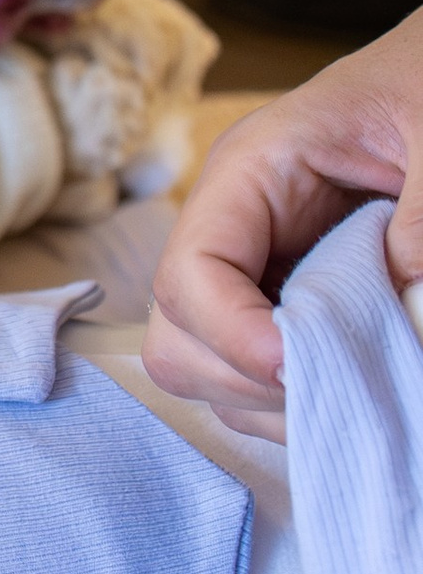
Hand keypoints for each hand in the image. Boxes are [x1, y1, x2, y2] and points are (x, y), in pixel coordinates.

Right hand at [148, 15, 422, 438]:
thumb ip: (422, 224)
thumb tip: (413, 318)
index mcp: (252, 171)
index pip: (189, 272)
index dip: (233, 334)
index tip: (302, 366)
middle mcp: (233, 227)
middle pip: (176, 335)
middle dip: (244, 378)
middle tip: (337, 386)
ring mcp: (252, 268)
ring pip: (204, 367)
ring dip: (270, 401)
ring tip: (355, 390)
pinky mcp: (281, 301)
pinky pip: (251, 374)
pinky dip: (292, 402)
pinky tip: (354, 385)